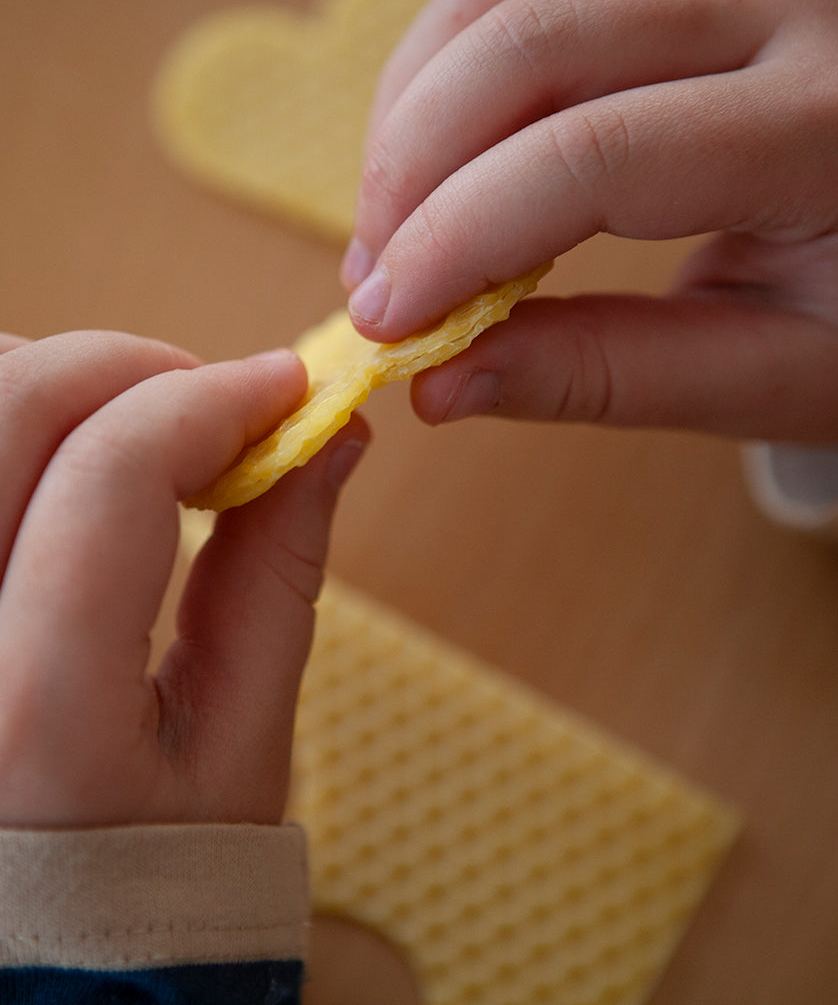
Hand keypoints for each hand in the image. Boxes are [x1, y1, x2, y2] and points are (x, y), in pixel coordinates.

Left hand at [0, 331, 367, 828]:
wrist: (37, 955)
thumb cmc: (150, 877)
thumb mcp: (242, 741)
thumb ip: (278, 574)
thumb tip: (330, 438)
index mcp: (34, 708)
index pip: (113, 478)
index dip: (213, 401)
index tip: (288, 388)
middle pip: (5, 404)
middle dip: (126, 366)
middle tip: (210, 400)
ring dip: (49, 382)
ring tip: (132, 432)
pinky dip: (7, 420)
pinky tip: (58, 460)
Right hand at [341, 0, 837, 442]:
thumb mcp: (760, 383)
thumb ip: (605, 377)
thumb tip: (439, 381)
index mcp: (823, 133)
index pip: (602, 154)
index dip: (466, 235)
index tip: (388, 324)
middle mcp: (771, 13)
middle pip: (532, 43)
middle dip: (415, 172)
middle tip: (375, 289)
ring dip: (412, 117)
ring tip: (391, 236)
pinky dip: (438, 76)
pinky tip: (426, 165)